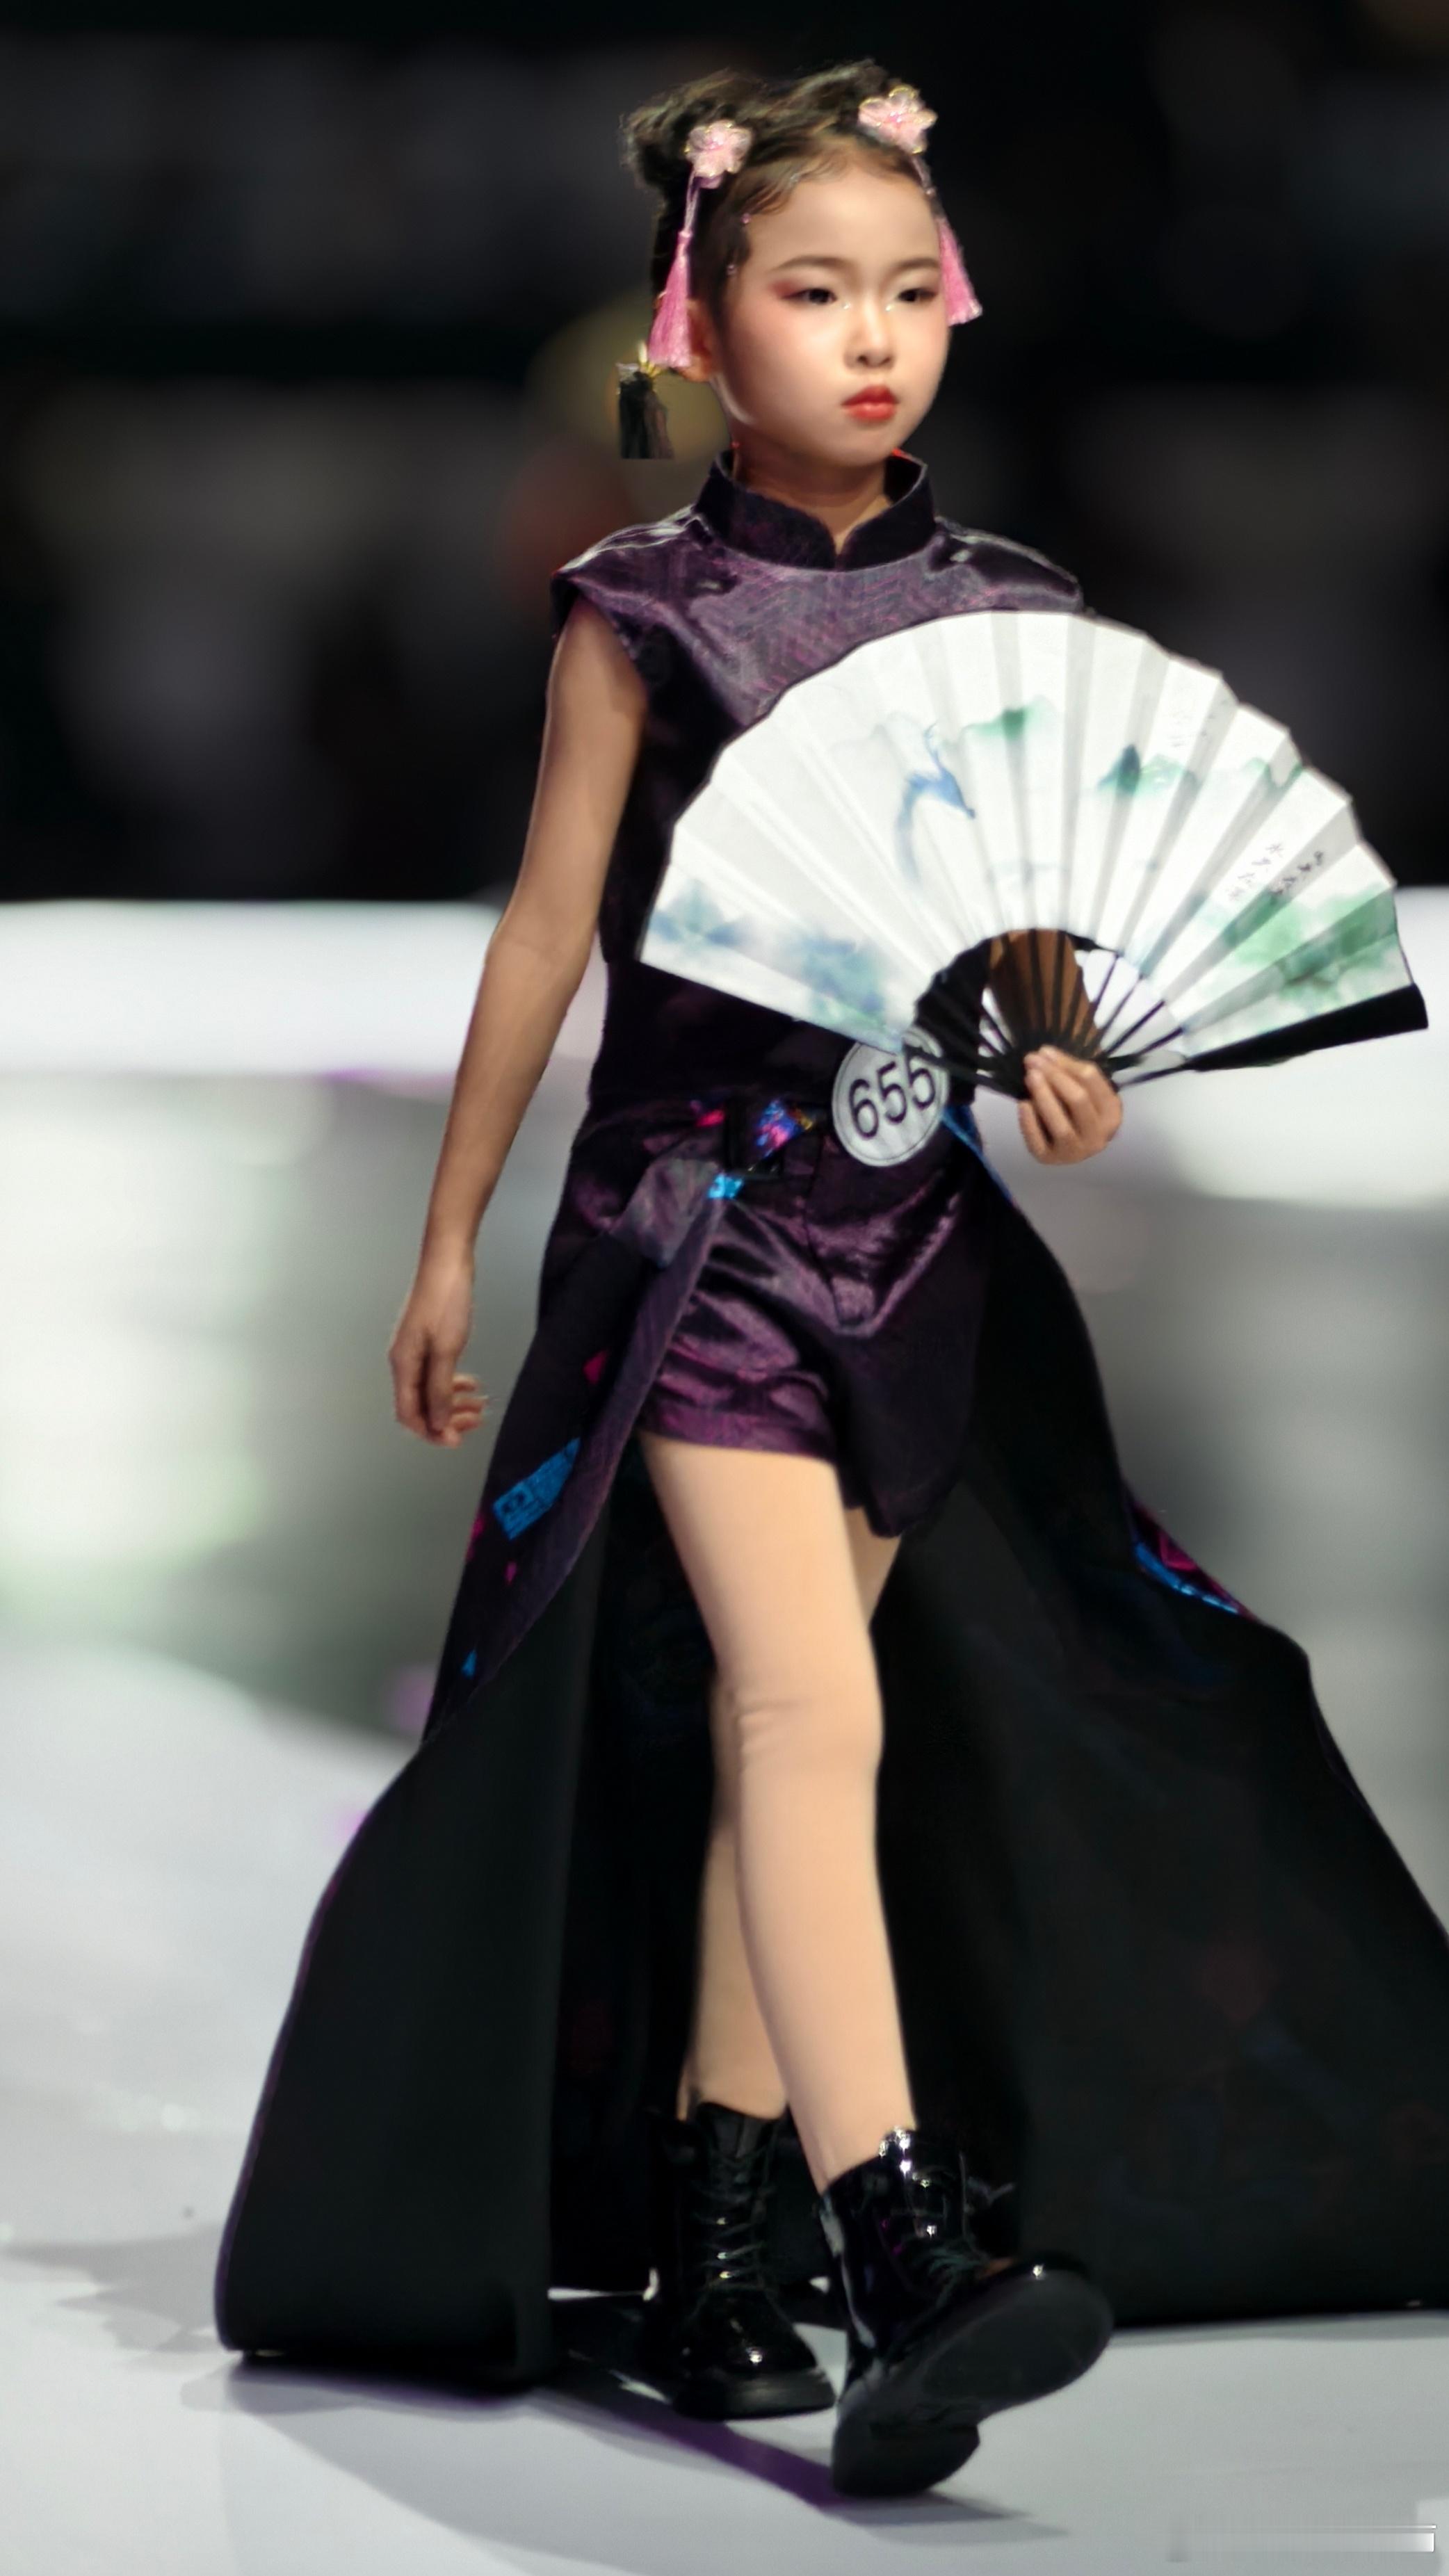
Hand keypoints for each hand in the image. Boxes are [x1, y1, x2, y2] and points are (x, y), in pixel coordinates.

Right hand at [388, 1249, 487, 1446]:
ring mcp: (415, 1351)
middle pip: (420, 1406)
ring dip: (453, 1404)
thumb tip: (438, 1423)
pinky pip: (437, 1374)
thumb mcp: (446, 1350)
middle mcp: (404, 1361)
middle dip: (446, 1420)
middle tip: (475, 1423)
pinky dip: (454, 1385)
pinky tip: (472, 1385)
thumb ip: (440, 1389)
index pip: (409, 1415)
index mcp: (403, 1365)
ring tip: (479, 1407)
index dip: (431, 1432)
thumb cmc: (446, 1301)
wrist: (447, 1262)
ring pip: (431, 1391)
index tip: (457, 1440)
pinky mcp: (428, 1341)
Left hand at [1019, 1047, 1122, 1164]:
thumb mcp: (1084, 1089)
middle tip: (1033, 1060)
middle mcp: (1098, 1136)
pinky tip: (1023, 1104)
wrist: (1071, 1144)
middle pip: (1078, 1100)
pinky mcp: (1050, 1159)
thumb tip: (1044, 1053)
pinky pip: (1038, 1142)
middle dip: (1054, 1076)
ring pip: (1060, 1125)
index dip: (1066, 1063)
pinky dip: (1029, 1122)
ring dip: (1044, 1097)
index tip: (1045, 1051)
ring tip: (1029, 1077)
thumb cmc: (1078, 1109)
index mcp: (1112, 1113)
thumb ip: (1069, 1070)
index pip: (1091, 1080)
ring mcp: (1075, 1152)